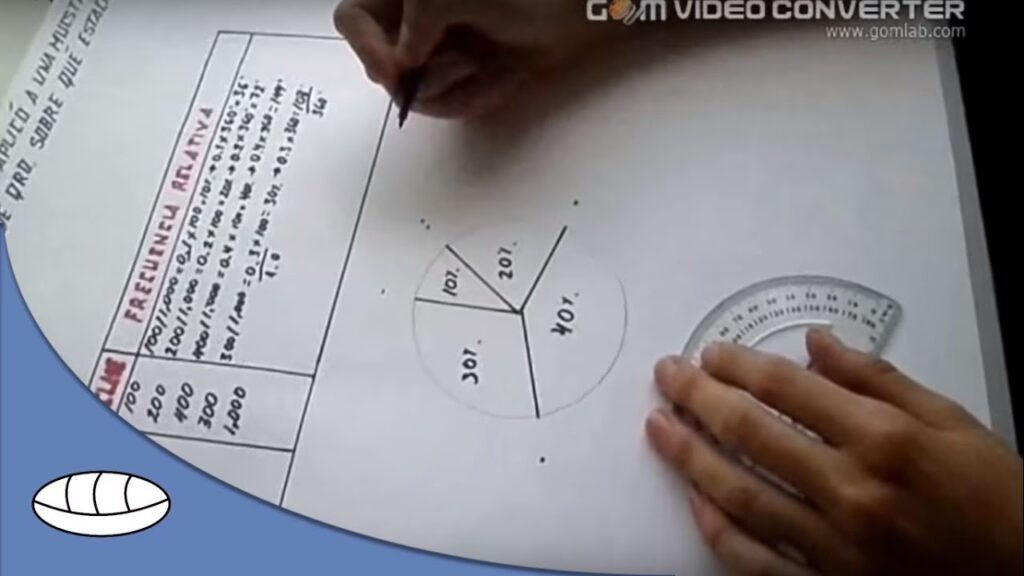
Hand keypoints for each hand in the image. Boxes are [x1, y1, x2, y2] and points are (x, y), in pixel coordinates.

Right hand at [334, 0, 625, 117]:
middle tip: (462, 62)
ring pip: (422, 92)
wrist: (587, 7)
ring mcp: (445, 52)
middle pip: (384, 66)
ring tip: (491, 61)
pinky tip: (504, 75)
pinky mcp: (472, 77)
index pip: (353, 19)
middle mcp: (419, 21)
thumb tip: (405, 62)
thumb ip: (419, 17)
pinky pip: (455, 104)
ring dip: (456, 84)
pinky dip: (477, 96)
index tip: (396, 72)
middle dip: (422, 74)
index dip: (366, 46)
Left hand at [646, 329, 1022, 574]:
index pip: (787, 389)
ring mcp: (836, 544)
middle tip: (668, 377)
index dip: (739, 366)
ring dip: (691, 457)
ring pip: (741, 494)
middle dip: (699, 397)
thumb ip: (877, 380)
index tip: (712, 355)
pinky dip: (719, 531)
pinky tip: (695, 502)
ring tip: (660, 427)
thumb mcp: (950, 422)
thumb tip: (818, 343)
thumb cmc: (997, 500)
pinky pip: (756, 560)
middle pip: (751, 432)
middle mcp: (853, 491)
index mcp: (885, 441)